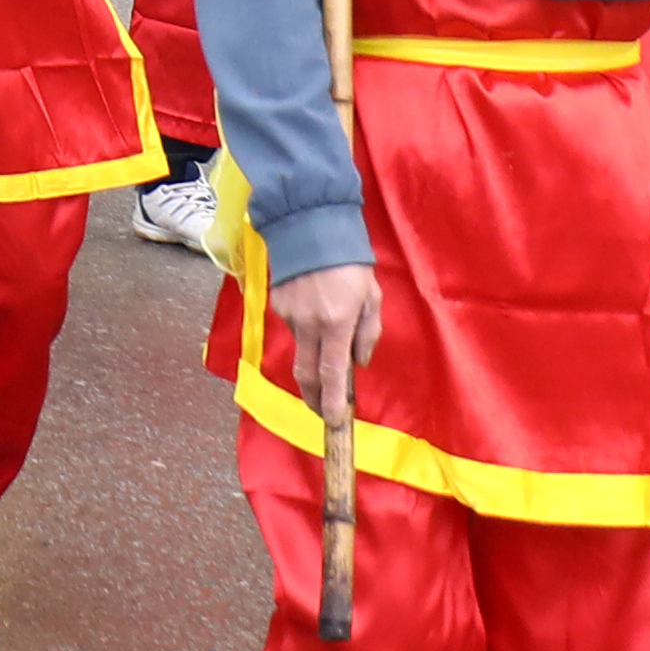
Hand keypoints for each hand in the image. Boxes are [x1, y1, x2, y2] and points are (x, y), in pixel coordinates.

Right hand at [275, 259, 383, 417]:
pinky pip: (294, 327)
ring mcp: (289, 316)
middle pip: (306, 375)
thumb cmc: (350, 264)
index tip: (332, 422)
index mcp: (336, 324)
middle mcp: (309, 325)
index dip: (331, 402)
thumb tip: (358, 363)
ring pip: (302, 349)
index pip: (332, 374)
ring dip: (314, 353)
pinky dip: (305, 327)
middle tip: (321, 409)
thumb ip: (368, 334)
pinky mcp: (277, 306)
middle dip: (313, 398)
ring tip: (329, 327)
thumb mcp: (372, 298)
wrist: (311, 229)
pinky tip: (314, 305)